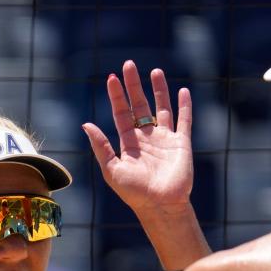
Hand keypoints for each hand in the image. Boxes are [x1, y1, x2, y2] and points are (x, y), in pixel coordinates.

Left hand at [83, 61, 193, 217]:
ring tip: (155, 71)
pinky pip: (184, 121)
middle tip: (129, 65)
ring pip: (162, 108)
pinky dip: (184, 106)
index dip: (117, 96)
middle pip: (139, 105)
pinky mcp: (181, 144)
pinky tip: (183, 91)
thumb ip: (100, 146)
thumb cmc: (134, 193)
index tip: (112, 78)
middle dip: (134, 86)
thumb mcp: (112, 169)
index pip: (121, 113)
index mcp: (129, 143)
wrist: (160, 205)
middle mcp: (146, 138)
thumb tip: (86, 124)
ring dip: (158, 90)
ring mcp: (164, 140)